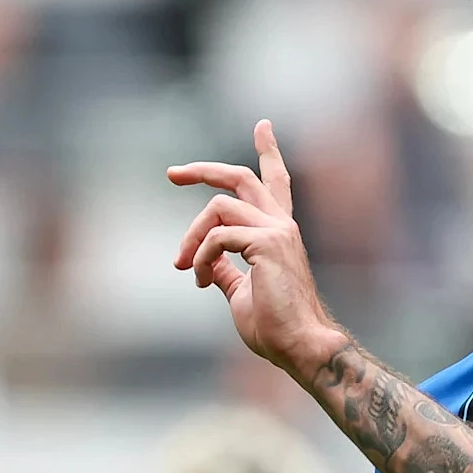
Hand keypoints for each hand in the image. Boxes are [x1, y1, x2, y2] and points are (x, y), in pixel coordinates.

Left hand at [169, 120, 342, 375]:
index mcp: (280, 234)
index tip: (263, 125)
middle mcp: (282, 225)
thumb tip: (201, 263)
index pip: (275, 183)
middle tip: (172, 174)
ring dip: (191, 237)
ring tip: (183, 266)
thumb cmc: (276, 329)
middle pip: (239, 177)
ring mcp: (276, 231)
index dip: (268, 152)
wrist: (300, 347)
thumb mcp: (240, 294)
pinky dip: (198, 257)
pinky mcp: (266, 245)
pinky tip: (197, 279)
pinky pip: (217, 237)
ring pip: (218, 207)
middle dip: (202, 170)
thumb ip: (224, 272)